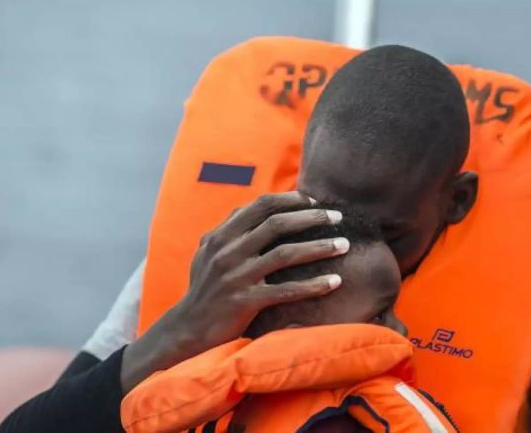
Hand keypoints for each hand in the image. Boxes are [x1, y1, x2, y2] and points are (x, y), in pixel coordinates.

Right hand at [121, 192, 347, 391]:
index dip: (291, 199)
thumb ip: (228, 230)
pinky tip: (334, 282)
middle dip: (312, 217)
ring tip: (344, 244)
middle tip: (338, 216)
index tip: (314, 201)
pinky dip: (313, 285)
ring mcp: (236, 276)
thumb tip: (252, 208)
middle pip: (277, 224)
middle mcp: (228, 251)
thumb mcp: (207, 254)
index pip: (261, 205)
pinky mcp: (245, 302)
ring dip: (320, 247)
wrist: (187, 330)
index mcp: (221, 235)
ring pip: (286, 254)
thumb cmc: (203, 290)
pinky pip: (287, 290)